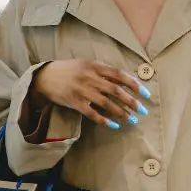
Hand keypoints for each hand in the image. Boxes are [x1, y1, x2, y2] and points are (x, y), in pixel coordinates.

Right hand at [32, 60, 150, 128]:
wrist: (44, 77)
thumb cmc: (70, 70)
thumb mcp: (87, 65)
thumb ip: (103, 72)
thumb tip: (125, 81)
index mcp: (94, 66)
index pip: (119, 74)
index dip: (134, 84)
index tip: (146, 94)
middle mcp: (89, 77)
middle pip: (115, 90)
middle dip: (131, 101)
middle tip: (142, 110)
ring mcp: (81, 90)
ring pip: (106, 103)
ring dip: (121, 112)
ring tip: (132, 120)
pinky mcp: (74, 102)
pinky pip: (92, 113)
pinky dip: (104, 120)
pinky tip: (114, 125)